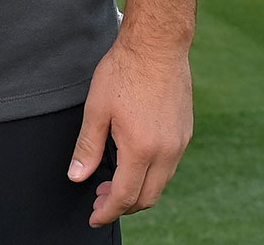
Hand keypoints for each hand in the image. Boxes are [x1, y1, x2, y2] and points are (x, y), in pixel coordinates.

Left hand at [67, 34, 193, 226]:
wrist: (158, 45)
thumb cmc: (125, 71)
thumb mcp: (96, 108)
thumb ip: (87, 147)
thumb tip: (77, 176)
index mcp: (141, 149)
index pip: (124, 196)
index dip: (107, 212)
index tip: (94, 217)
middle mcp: (166, 151)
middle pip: (147, 198)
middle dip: (122, 206)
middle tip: (100, 199)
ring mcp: (180, 143)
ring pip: (160, 183)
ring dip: (138, 190)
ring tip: (113, 181)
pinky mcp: (185, 133)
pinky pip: (169, 166)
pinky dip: (151, 174)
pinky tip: (133, 161)